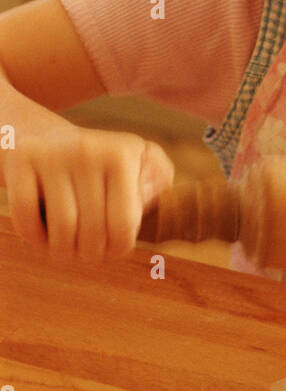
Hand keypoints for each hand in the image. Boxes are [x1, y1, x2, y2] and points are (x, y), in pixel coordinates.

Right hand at [2, 127, 174, 260]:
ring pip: (61, 229)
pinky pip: (27, 217)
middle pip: (92, 230)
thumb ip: (158, 178)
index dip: (118, 248)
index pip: (124, 224)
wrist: (45, 137)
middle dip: (91, 253)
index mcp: (122, 154)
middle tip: (88, 253)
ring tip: (66, 250)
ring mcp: (51, 154)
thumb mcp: (138, 159)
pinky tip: (43, 238)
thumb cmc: (100, 163)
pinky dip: (34, 238)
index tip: (112, 250)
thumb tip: (150, 196)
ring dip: (63, 252)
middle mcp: (88, 150)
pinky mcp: (20, 161)